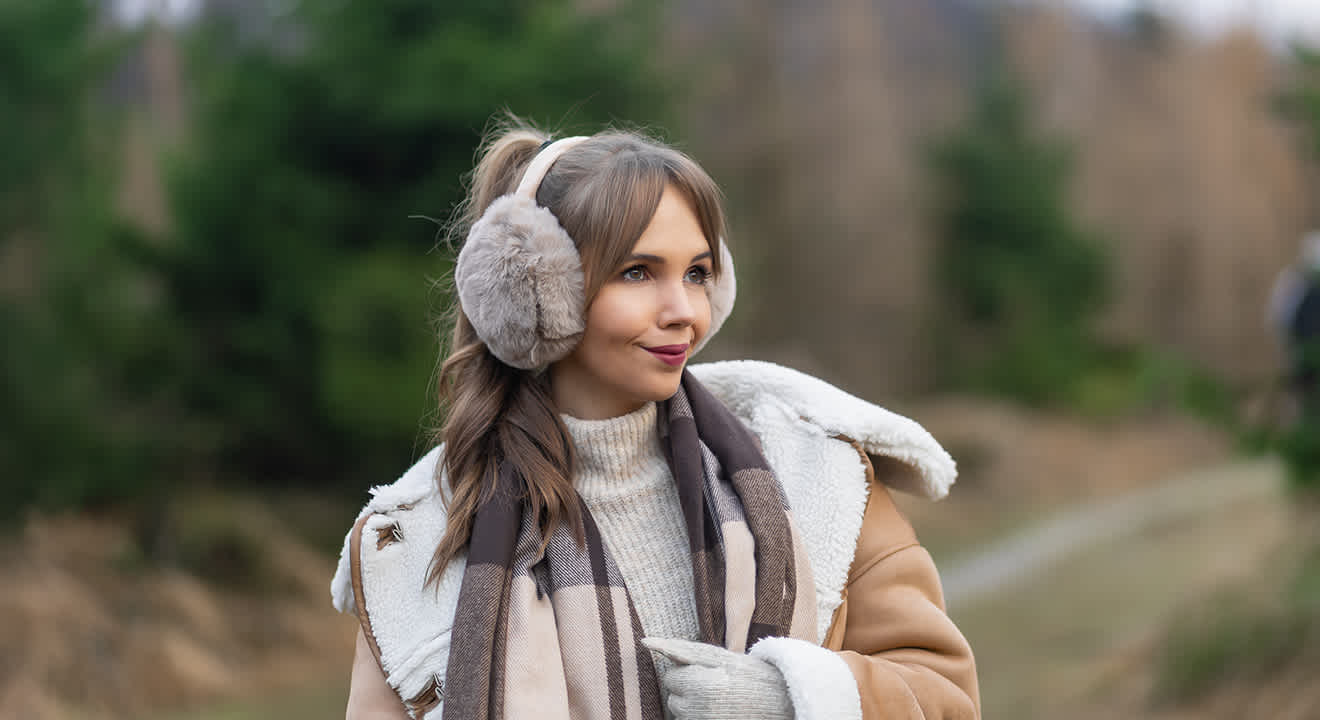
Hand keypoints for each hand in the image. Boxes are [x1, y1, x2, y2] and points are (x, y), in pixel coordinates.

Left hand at [643, 637, 794, 719]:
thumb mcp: (719, 657)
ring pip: (681, 714)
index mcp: (700, 686)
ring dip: (693, 705)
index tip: (707, 672)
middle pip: (673, 698)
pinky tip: (718, 709)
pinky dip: (700, 715)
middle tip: (715, 684)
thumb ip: (681, 651)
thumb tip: (646, 642)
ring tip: (719, 698)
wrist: (781, 702)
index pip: (670, 678)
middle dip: (688, 689)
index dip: (686, 672)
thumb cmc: (750, 675)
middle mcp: (698, 711)